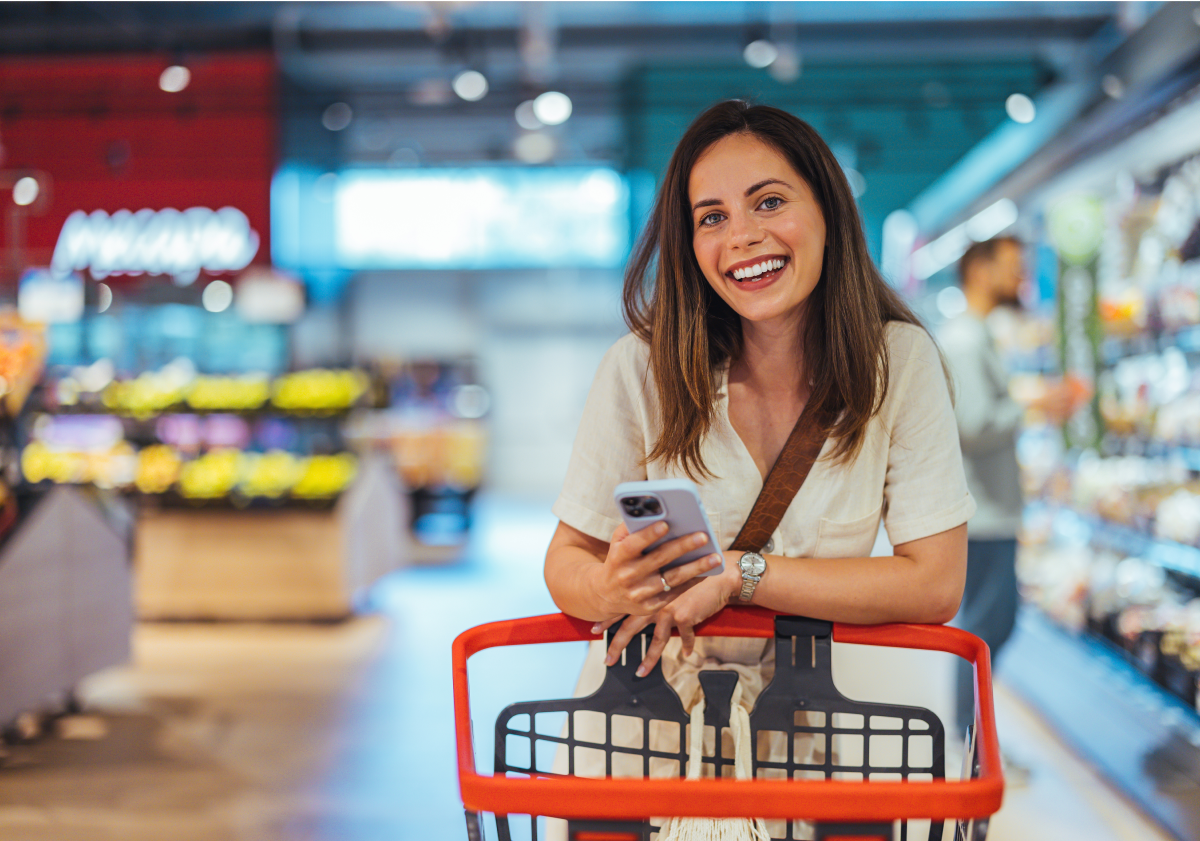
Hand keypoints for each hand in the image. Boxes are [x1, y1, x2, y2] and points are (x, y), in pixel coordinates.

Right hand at [591, 521, 723, 619]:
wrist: (606, 594)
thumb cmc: (619, 559)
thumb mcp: (617, 543)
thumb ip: (632, 527)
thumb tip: (654, 512)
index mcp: (618, 557)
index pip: (633, 545)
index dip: (648, 535)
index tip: (666, 523)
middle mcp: (628, 576)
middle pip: (658, 560)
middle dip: (682, 547)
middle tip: (703, 536)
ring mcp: (639, 594)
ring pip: (672, 579)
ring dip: (695, 568)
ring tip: (715, 557)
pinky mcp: (650, 607)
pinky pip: (675, 593)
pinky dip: (692, 582)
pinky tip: (707, 572)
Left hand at [594, 550, 741, 675]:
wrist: (718, 572)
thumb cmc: (694, 568)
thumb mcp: (670, 573)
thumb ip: (655, 585)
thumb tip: (644, 596)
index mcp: (646, 591)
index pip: (621, 607)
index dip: (607, 619)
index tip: (594, 630)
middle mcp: (653, 601)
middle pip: (630, 628)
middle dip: (617, 646)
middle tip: (608, 660)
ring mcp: (668, 609)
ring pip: (655, 641)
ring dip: (648, 660)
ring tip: (640, 672)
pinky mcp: (685, 617)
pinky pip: (684, 637)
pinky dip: (686, 645)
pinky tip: (686, 654)